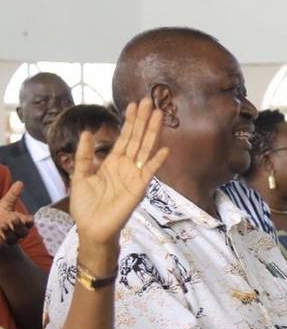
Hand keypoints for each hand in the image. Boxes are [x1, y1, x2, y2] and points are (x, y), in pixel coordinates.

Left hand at [0, 181, 32, 245]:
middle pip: (23, 232)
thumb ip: (13, 195)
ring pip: (14, 239)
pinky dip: (3, 238)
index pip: (29, 223)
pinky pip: (6, 243)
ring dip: (9, 233)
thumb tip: (20, 182)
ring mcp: (11, 238)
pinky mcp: (3, 243)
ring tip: (3, 225)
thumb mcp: (6, 203)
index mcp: (22, 222)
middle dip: (18, 226)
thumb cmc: (2, 213)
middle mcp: (18, 232)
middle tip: (12, 218)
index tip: (27, 218)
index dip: (29, 221)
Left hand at [70, 98, 168, 245]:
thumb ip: (85, 155)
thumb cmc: (86, 205)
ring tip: (158, 115)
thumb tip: (87, 132)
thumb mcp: (80, 175)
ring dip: (152, 132)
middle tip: (148, 101)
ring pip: (145, 149)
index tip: (133, 104)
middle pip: (137, 138)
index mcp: (113, 162)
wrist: (92, 228)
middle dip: (142, 120)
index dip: (129, 121)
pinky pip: (149, 171)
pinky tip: (165, 148)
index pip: (124, 137)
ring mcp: (135, 175)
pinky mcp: (139, 188)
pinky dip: (157, 161)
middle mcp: (127, 166)